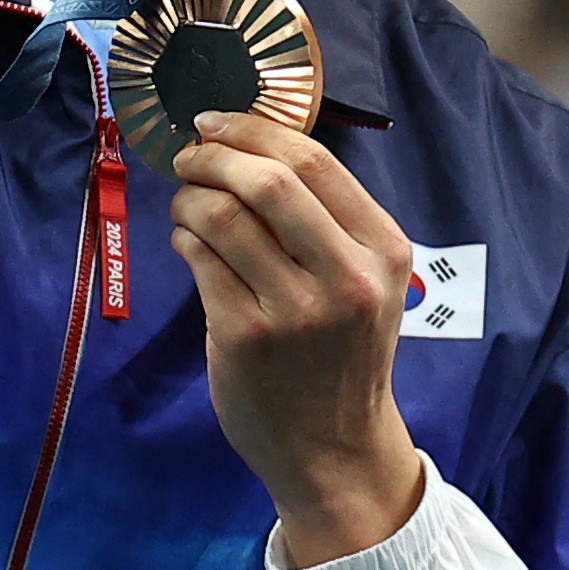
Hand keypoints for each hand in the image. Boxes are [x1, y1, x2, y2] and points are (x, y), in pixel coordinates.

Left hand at [167, 108, 429, 566]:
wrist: (334, 447)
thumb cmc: (343, 354)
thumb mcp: (367, 282)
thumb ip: (328, 221)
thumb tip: (250, 144)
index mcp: (384, 251)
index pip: (316, 162)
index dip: (255, 130)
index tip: (217, 122)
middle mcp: (346, 277)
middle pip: (268, 181)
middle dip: (214, 155)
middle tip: (189, 157)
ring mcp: (294, 310)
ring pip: (223, 217)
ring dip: (190, 198)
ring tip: (187, 205)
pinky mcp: (244, 336)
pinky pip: (199, 259)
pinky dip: (184, 238)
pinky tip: (189, 244)